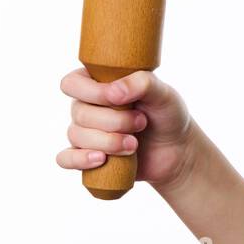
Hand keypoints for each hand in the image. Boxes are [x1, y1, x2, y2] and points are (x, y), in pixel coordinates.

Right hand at [56, 67, 196, 190]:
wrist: (177, 149)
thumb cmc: (167, 115)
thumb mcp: (163, 94)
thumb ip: (142, 83)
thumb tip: (113, 92)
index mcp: (98, 83)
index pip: (73, 83)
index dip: (92, 93)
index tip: (119, 100)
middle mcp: (87, 106)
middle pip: (78, 113)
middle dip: (113, 121)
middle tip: (141, 122)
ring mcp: (86, 132)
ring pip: (76, 135)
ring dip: (108, 142)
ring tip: (134, 144)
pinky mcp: (88, 156)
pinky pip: (66, 159)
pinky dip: (79, 160)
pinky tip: (101, 159)